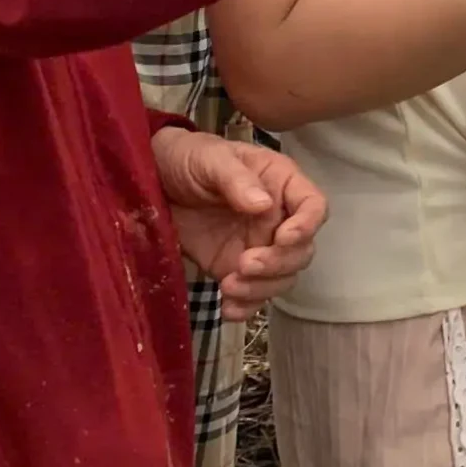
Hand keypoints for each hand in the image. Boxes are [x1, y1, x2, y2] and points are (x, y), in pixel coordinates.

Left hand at [150, 128, 327, 321]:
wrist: (151, 182)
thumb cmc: (188, 158)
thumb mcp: (210, 159)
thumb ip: (236, 178)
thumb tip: (263, 205)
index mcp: (280, 184)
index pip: (313, 206)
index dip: (307, 225)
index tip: (283, 238)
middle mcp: (277, 218)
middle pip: (301, 250)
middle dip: (278, 264)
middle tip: (243, 264)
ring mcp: (257, 246)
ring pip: (282, 278)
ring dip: (262, 289)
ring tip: (229, 286)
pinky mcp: (233, 268)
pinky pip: (252, 294)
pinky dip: (246, 307)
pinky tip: (227, 308)